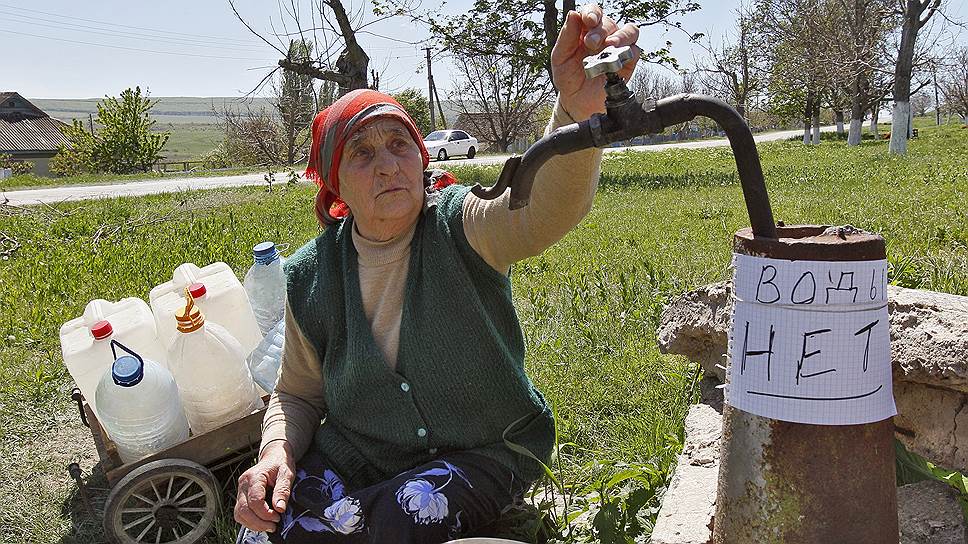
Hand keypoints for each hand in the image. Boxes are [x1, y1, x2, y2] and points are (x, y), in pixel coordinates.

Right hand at [234, 441, 295, 531]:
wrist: (274, 457)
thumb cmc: (280, 464)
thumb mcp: (286, 474)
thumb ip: (283, 490)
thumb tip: (280, 508)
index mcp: (253, 477)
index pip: (254, 501)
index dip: (265, 513)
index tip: (278, 517)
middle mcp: (243, 484)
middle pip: (244, 510)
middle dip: (259, 522)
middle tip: (274, 525)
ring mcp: (240, 491)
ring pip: (239, 514)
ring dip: (253, 524)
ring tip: (269, 526)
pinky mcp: (241, 497)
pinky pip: (240, 513)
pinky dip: (250, 521)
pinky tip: (262, 522)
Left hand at [551, 3, 640, 121]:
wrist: (576, 102)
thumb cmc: (568, 77)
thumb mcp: (560, 57)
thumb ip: (566, 36)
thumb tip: (573, 14)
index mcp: (586, 30)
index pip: (593, 13)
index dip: (592, 13)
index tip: (588, 20)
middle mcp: (604, 36)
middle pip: (609, 22)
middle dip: (600, 30)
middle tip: (591, 43)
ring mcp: (617, 48)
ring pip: (628, 31)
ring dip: (620, 36)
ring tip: (610, 45)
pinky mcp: (628, 62)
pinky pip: (634, 50)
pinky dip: (628, 50)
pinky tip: (617, 56)